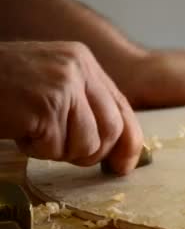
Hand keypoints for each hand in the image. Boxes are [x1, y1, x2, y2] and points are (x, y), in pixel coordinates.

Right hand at [0, 41, 142, 174]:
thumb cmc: (3, 89)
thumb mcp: (52, 86)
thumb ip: (84, 106)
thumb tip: (120, 148)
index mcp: (83, 61)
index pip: (122, 107)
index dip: (128, 142)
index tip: (123, 166)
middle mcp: (78, 68)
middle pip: (112, 130)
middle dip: (92, 153)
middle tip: (64, 153)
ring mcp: (62, 85)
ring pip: (87, 144)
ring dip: (59, 151)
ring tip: (34, 133)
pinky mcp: (45, 106)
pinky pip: (57, 148)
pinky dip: (37, 150)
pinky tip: (20, 131)